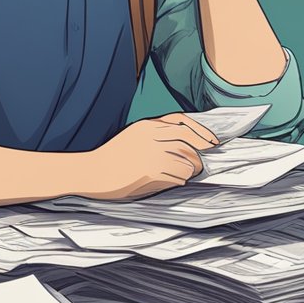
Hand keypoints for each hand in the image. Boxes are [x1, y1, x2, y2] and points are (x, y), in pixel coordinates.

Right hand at [76, 113, 220, 200]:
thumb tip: (186, 145)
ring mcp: (152, 154)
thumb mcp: (133, 137)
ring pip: (187, 161)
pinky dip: (179, 180)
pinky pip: (178, 177)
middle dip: (200, 155)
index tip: (212, 142)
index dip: (200, 131)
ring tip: (179, 175)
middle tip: (201, 165)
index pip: (181, 121)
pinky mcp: (152, 171)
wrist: (91, 173)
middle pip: (188, 141)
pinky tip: (169, 181)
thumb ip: (155, 135)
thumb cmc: (112, 158)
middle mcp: (151, 136)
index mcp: (146, 126)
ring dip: (189, 171)